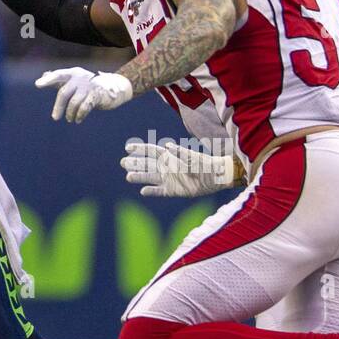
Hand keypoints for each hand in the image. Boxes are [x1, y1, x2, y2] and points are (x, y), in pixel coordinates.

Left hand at [36, 67, 132, 121]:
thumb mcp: (74, 81)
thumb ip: (59, 80)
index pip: (58, 75)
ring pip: (74, 103)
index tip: (37, 85)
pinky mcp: (97, 95)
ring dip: (70, 113)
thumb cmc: (88, 85)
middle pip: (64, 93)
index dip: (48, 80)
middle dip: (58, 107)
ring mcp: (89, 86)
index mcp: (73, 73)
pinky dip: (79, 115)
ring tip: (70, 119)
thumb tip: (42, 76)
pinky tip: (78, 119)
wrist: (113, 87)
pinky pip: (85, 107)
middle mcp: (80, 78)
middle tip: (55, 118)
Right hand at [121, 139, 236, 196]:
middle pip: (147, 164)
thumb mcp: (193, 157)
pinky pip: (159, 191)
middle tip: (122, 163)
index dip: (139, 149)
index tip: (127, 148)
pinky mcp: (174, 190)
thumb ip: (179, 152)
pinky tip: (143, 191)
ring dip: (139, 177)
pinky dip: (152, 191)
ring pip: (150, 177)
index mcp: (170, 156)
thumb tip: (166, 147)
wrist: (216, 177)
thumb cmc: (205, 164)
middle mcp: (167, 167)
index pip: (151, 151)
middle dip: (135, 163)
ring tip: (128, 177)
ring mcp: (170, 179)